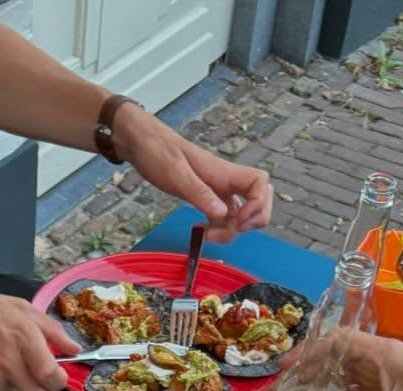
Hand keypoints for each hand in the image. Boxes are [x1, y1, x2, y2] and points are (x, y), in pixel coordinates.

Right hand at [0, 283, 77, 390]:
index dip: (59, 381)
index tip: (55, 373)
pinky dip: (2, 388)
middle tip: (39, 381)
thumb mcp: (18, 307)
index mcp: (24, 339)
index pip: (54, 379)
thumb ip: (51, 329)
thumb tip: (74, 348)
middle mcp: (10, 365)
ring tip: (11, 369)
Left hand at [115, 107, 272, 238]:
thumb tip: (222, 214)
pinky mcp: (206, 198)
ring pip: (241, 213)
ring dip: (232, 230)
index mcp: (223, 171)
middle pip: (259, 199)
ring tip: (208, 235)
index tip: (239, 221)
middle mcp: (225, 181)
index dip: (258, 205)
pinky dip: (219, 228)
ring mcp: (217, 190)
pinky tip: (202, 231)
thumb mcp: (176, 174)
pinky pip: (224, 216)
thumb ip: (200, 194)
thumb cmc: (158, 152)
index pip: (260, 183)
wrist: (142, 143)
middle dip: (252, 221)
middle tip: (229, 230)